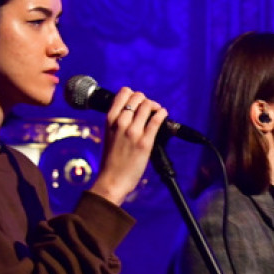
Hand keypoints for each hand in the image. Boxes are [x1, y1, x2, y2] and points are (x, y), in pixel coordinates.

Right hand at [89, 88, 168, 204]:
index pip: (123, 93)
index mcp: (110, 120)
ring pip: (147, 106)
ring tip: (158, 111)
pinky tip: (164, 115)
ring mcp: (133, 132)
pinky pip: (156, 121)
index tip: (138, 102)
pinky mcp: (145, 142)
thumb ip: (118, 123)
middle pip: (137, 97)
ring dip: (155, 106)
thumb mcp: (109, 135)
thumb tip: (133, 113)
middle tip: (150, 108)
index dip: (133, 94)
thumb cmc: (111, 160)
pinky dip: (162, 114)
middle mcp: (120, 123)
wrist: (111, 180)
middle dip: (146, 100)